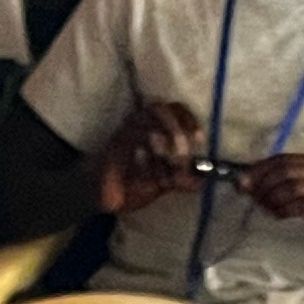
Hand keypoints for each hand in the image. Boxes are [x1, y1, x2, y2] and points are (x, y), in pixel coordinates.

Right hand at [93, 100, 205, 215]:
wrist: (102, 195)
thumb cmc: (132, 183)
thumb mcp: (163, 183)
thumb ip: (180, 179)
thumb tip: (201, 180)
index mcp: (154, 128)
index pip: (174, 109)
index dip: (189, 120)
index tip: (199, 140)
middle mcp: (139, 124)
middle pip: (158, 108)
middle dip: (175, 127)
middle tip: (183, 151)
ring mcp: (124, 133)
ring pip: (144, 121)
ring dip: (162, 140)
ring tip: (170, 163)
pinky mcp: (113, 147)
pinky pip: (129, 141)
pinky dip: (144, 156)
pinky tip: (150, 172)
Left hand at [235, 152, 303, 250]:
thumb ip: (282, 184)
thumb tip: (250, 185)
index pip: (280, 159)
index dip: (258, 168)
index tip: (242, 181)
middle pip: (282, 169)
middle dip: (261, 182)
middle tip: (251, 196)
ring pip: (287, 185)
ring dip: (270, 198)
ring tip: (266, 209)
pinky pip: (296, 204)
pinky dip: (282, 210)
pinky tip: (279, 216)